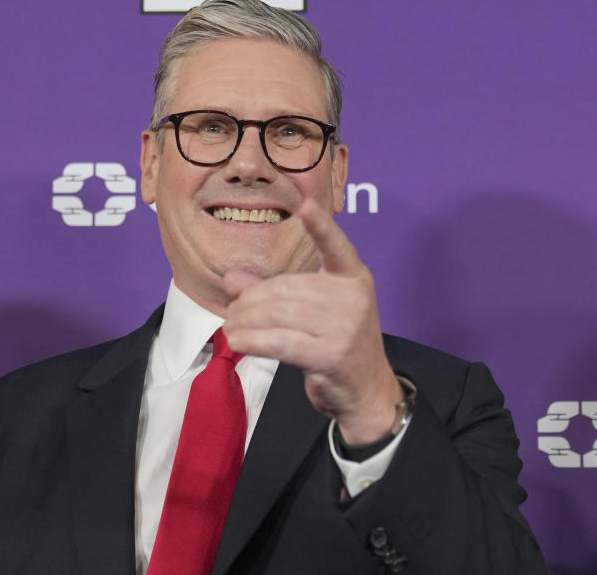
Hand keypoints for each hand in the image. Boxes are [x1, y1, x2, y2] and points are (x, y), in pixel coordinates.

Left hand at [222, 199, 403, 444]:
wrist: (366, 391)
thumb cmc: (336, 344)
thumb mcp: (313, 313)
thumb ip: (275, 292)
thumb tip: (231, 279)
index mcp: (353, 278)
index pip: (337, 246)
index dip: (321, 226)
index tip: (306, 205)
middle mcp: (354, 298)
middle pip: (288, 288)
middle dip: (252, 300)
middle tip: (232, 311)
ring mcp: (346, 327)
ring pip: (280, 315)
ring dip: (246, 322)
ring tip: (230, 327)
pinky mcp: (332, 355)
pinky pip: (282, 342)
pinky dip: (254, 341)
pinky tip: (237, 341)